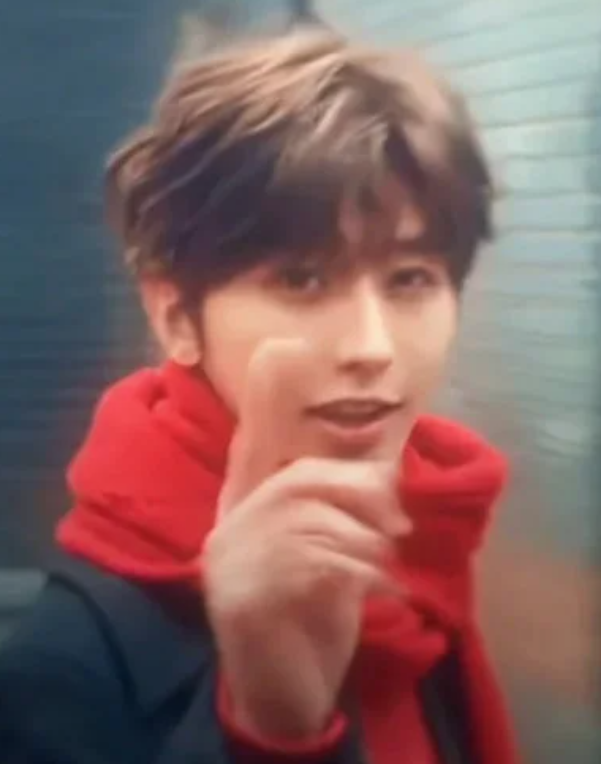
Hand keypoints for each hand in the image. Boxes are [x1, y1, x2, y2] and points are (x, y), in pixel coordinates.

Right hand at [203, 340, 409, 739]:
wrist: (284, 692)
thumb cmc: (309, 618)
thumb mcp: (331, 557)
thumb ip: (341, 512)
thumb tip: (384, 469)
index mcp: (245, 512)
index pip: (252, 448)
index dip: (266, 400)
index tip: (281, 346)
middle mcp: (228, 529)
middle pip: (298, 481)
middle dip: (358, 493)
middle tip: (398, 524)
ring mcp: (229, 564)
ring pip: (309, 519)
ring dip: (364, 540)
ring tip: (386, 566)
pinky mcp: (242, 600)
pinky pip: (310, 560)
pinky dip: (360, 571)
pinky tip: (382, 591)